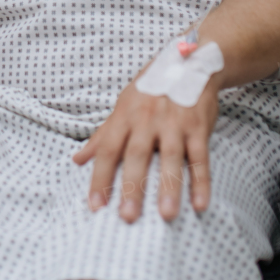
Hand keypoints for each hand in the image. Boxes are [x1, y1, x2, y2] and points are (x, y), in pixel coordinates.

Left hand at [72, 74, 218, 222]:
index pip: (108, 149)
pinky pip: (200, 156)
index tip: (95, 206)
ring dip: (169, 187)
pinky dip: (201, 181)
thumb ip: (102, 135)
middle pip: (137, 155)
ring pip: (171, 157)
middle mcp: (147, 119)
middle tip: (128, 217)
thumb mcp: (123, 106)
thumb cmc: (151, 90)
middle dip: (133, 187)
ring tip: (166, 215)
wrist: (188, 62)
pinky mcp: (198, 126)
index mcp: (125, 116)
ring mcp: (174, 122)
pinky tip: (200, 203)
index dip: (100, 178)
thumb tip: (77, 160)